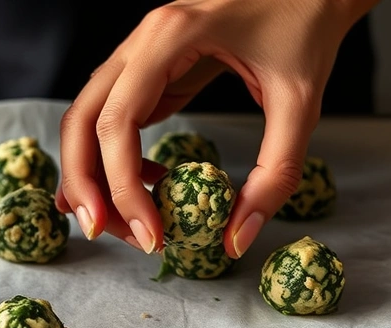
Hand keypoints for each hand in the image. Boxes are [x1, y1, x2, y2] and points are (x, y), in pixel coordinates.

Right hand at [57, 0, 376, 256]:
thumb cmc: (308, 24)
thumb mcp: (301, 102)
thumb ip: (274, 173)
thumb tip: (236, 240)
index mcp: (170, 37)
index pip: (118, 123)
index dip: (123, 188)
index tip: (149, 235)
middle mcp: (142, 40)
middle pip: (82, 119)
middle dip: (85, 183)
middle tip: (104, 234)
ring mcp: (140, 50)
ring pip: (88, 117)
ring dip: (93, 173)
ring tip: (122, 221)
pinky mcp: (151, 65)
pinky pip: (114, 114)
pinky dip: (116, 156)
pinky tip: (147, 183)